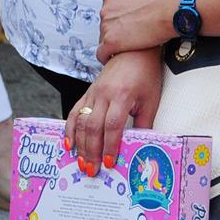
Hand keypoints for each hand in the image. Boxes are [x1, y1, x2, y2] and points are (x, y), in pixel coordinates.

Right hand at [67, 48, 161, 170]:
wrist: (133, 50)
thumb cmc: (145, 74)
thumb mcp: (151, 100)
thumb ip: (145, 123)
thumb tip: (140, 146)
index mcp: (122, 95)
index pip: (112, 125)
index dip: (110, 146)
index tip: (110, 163)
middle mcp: (104, 94)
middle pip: (93, 126)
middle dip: (91, 151)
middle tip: (92, 170)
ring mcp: (93, 92)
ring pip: (81, 121)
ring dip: (80, 144)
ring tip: (81, 162)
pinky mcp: (88, 91)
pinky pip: (74, 111)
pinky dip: (70, 128)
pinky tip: (69, 143)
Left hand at [97, 0, 178, 60]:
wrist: (169, 13)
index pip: (108, 13)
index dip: (119, 21)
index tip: (130, 25)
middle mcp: (105, 10)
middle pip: (105, 27)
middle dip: (116, 32)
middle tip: (133, 37)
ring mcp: (106, 26)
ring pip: (104, 40)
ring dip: (114, 44)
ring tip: (129, 48)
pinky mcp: (110, 42)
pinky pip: (101, 54)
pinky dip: (106, 57)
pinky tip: (115, 58)